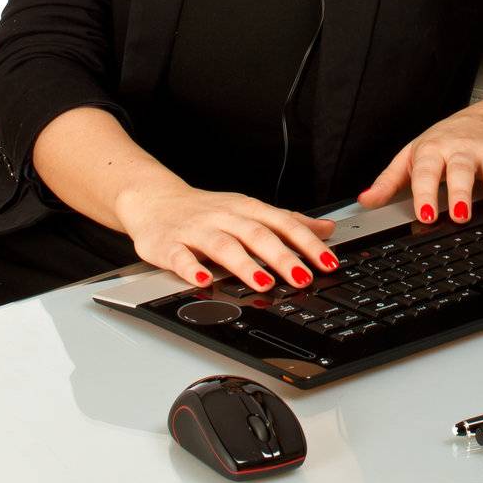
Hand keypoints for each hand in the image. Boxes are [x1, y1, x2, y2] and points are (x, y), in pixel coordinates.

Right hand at [115, 182, 337, 291]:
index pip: (283, 223)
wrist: (155, 199)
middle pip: (257, 234)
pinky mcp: (169, 244)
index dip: (307, 242)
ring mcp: (197, 230)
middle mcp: (225, 216)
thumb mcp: (250, 210)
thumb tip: (327, 229)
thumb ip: (287, 222)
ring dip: (244, 264)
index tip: (328, 261)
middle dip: (281, 256)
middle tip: (302, 277)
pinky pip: (180, 256)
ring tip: (263, 282)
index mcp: (247, 208)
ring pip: (223, 245)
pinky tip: (204, 281)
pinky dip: (192, 268)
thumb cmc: (208, 210)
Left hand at [356, 109, 482, 225]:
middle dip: (462, 192)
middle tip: (460, 216)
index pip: (427, 171)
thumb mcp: (413, 156)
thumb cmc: (444, 143)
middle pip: (462, 170)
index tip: (426, 214)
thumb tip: (365, 202)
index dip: (426, 192)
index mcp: (434, 150)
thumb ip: (390, 181)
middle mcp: (463, 150)